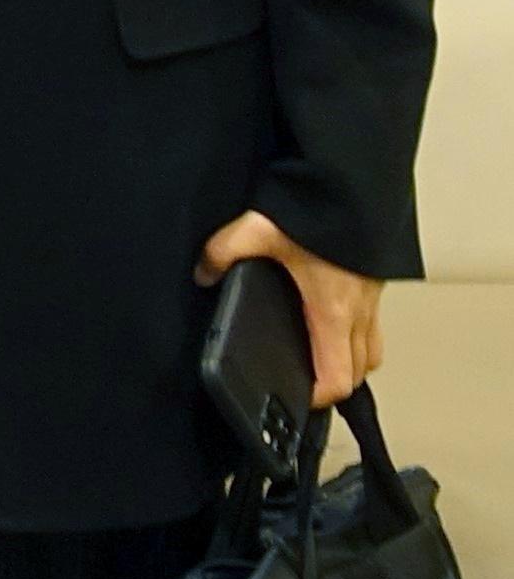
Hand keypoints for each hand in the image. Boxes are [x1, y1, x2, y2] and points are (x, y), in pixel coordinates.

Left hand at [200, 210, 384, 408]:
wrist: (355, 181)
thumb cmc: (316, 209)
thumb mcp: (258, 229)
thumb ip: (223, 253)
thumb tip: (203, 274)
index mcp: (333, 310)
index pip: (338, 378)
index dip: (318, 397)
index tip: (296, 398)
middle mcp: (360, 311)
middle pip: (361, 369)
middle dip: (336, 382)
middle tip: (304, 381)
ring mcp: (373, 297)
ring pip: (372, 347)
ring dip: (350, 358)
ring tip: (318, 355)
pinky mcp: (376, 281)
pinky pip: (372, 322)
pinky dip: (354, 331)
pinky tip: (327, 316)